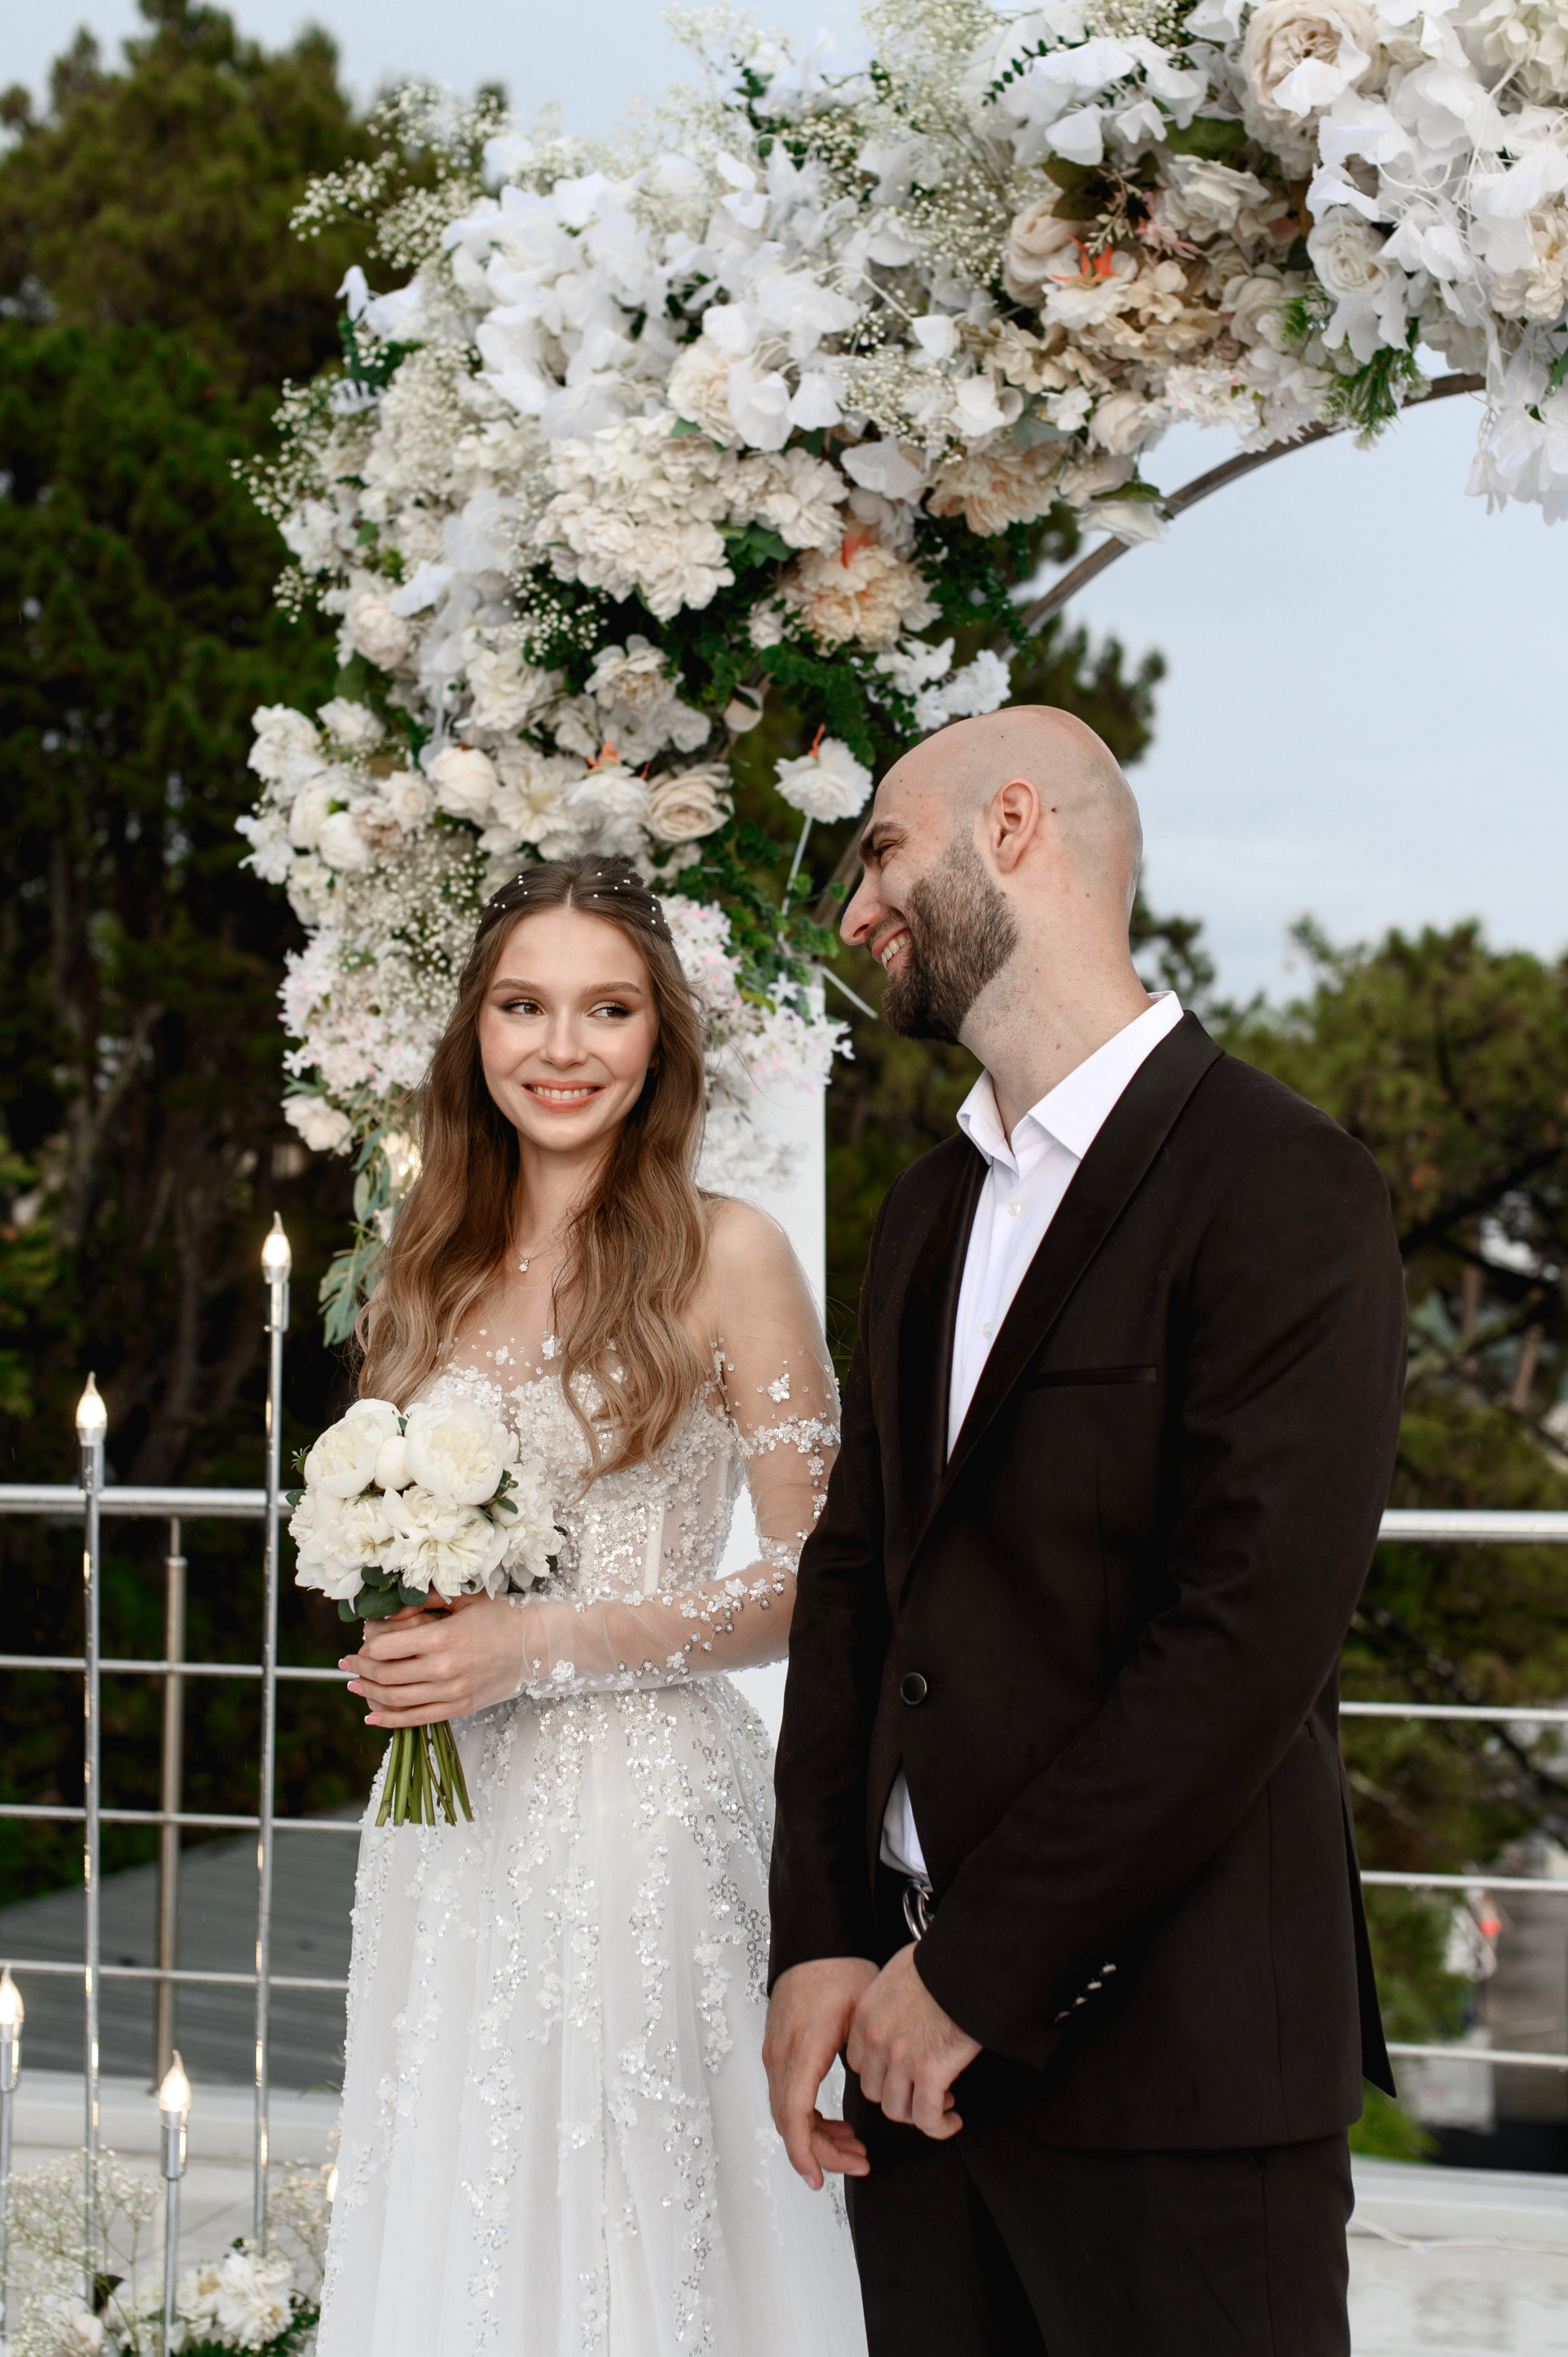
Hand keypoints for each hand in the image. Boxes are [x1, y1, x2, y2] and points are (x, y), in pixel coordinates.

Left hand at [343, 1592, 523, 1724]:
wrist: (537, 1644)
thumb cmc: (501, 1616)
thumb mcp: (465, 1598)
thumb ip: (426, 1600)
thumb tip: (390, 1608)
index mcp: (441, 1637)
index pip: (385, 1648)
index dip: (365, 1648)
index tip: (358, 1646)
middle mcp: (442, 1668)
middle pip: (385, 1674)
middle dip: (360, 1670)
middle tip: (347, 1665)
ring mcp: (451, 1692)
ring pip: (396, 1699)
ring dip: (369, 1693)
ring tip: (355, 1686)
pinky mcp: (459, 1708)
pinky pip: (416, 1719)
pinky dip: (390, 1721)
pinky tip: (372, 1717)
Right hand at [763, 1958, 876, 2189]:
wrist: (814, 1945)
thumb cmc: (840, 1972)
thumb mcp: (866, 2013)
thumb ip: (877, 2058)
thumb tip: (913, 2092)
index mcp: (803, 2049)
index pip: (795, 2115)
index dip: (806, 2152)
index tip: (820, 2178)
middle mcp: (781, 2056)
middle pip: (791, 2123)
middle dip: (823, 2152)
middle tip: (860, 2162)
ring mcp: (776, 2055)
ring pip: (788, 2114)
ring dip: (818, 2137)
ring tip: (854, 2146)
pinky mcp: (779, 2053)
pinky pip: (789, 2099)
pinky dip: (810, 2119)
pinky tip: (836, 2125)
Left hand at [845, 1944, 980, 2140]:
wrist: (968, 1963)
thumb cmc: (943, 1963)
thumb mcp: (900, 1975)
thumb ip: (890, 2002)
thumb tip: (902, 2015)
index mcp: (867, 2014)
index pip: (859, 2063)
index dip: (881, 2075)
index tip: (900, 2075)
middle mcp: (877, 2038)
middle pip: (874, 2091)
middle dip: (898, 2096)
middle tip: (921, 2092)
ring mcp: (900, 2057)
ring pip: (896, 2110)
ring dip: (918, 2114)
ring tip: (941, 2104)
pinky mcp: (929, 2072)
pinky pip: (926, 2117)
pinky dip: (939, 2126)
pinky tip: (952, 2120)